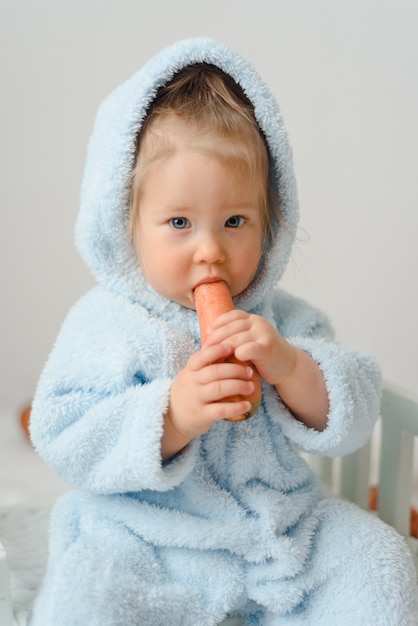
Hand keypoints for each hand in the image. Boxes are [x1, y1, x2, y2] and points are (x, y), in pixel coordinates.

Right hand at [162, 342, 254, 458]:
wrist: (172, 418)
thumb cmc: (189, 392)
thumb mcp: (192, 376)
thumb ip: (206, 365)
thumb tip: (230, 348)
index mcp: (190, 370)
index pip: (202, 356)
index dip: (217, 350)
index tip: (232, 346)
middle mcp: (192, 383)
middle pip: (214, 372)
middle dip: (235, 370)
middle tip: (250, 371)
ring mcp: (196, 399)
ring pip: (218, 389)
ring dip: (238, 386)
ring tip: (251, 387)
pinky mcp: (201, 416)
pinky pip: (220, 410)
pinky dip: (235, 407)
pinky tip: (246, 405)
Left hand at [204, 309, 328, 430]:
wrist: (288, 366)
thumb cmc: (263, 356)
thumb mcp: (249, 342)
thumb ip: (235, 338)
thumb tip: (208, 342)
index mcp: (253, 319)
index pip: (233, 315)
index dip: (219, 322)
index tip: (207, 331)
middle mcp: (258, 323)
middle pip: (232, 327)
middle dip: (217, 337)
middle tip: (205, 347)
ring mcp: (264, 334)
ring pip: (238, 338)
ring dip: (224, 347)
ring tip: (213, 356)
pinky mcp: (268, 347)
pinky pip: (250, 347)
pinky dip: (240, 352)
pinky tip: (232, 358)